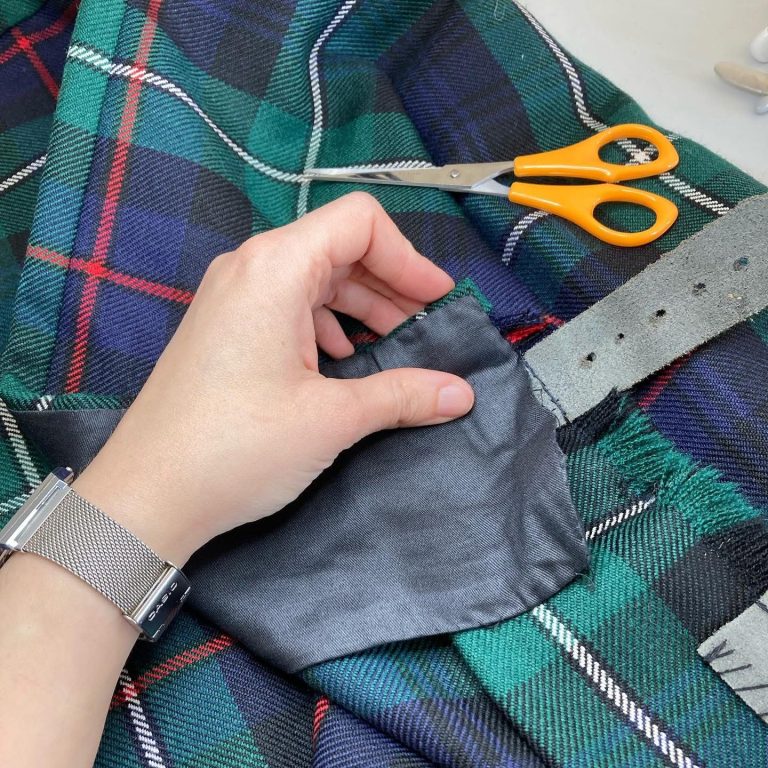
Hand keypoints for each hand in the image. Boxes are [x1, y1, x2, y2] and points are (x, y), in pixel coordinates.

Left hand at [73, 193, 474, 563]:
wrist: (146, 496)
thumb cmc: (235, 447)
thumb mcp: (331, 419)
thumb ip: (403, 395)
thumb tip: (460, 393)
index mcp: (275, 267)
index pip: (359, 223)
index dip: (409, 257)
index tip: (437, 303)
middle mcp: (249, 268)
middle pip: (339, 249)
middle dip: (391, 287)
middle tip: (426, 331)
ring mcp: (232, 297)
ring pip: (315, 280)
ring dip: (361, 309)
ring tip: (391, 351)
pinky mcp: (225, 328)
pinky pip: (288, 307)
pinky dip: (327, 325)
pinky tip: (342, 362)